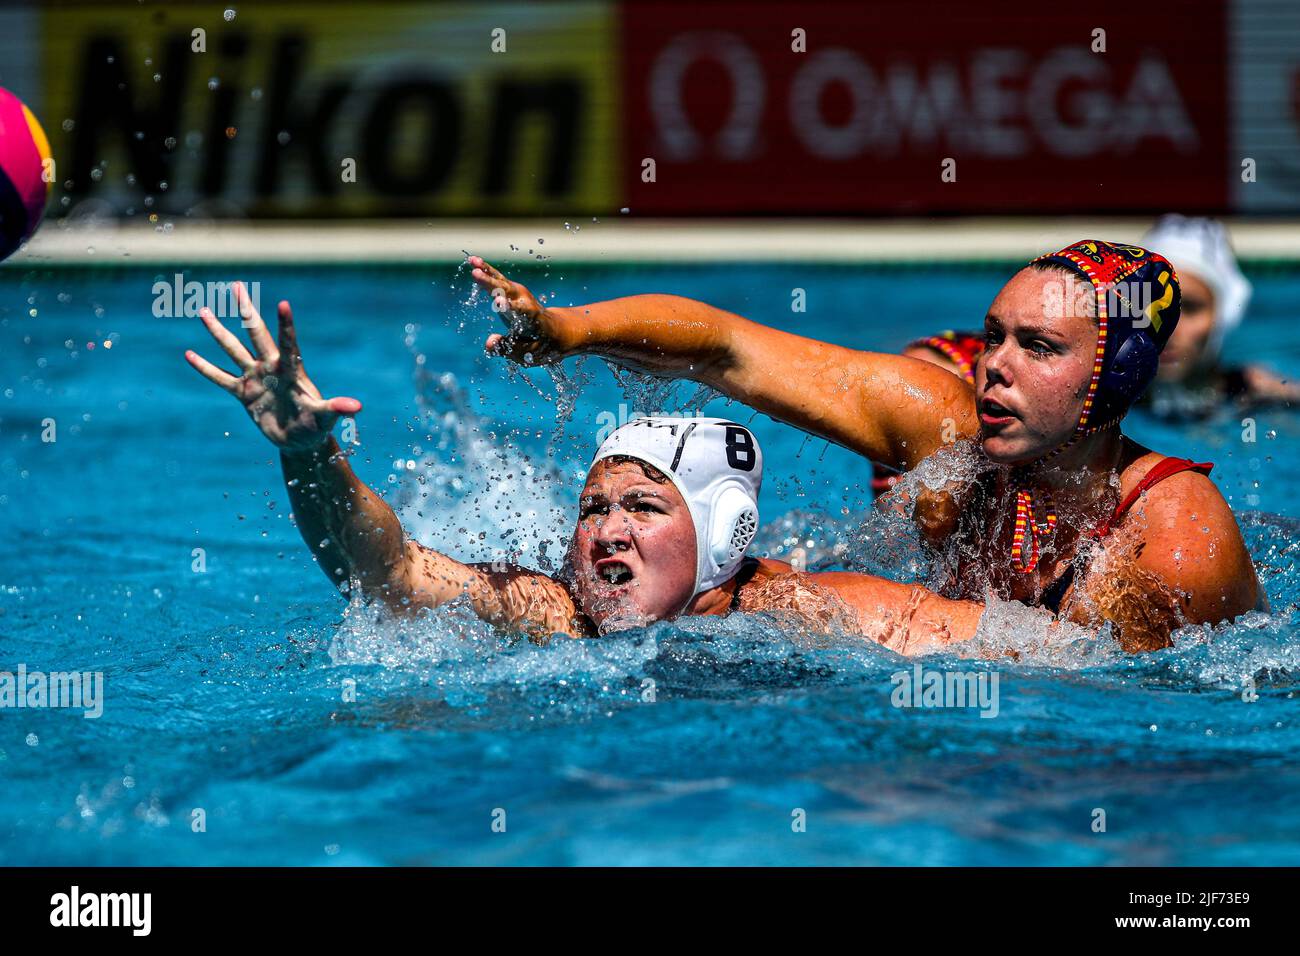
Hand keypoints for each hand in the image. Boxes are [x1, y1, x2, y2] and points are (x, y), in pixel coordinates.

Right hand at [184, 282, 361, 452]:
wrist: (300, 441)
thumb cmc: (316, 426)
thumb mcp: (325, 417)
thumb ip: (337, 409)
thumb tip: (356, 407)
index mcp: (291, 370)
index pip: (288, 343)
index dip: (286, 325)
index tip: (283, 304)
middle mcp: (271, 368)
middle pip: (256, 334)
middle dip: (246, 310)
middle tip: (236, 286)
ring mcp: (255, 378)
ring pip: (233, 349)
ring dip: (218, 331)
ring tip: (203, 311)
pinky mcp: (243, 393)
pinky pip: (220, 378)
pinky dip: (205, 368)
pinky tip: (188, 355)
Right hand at [469, 255, 574, 364]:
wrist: (558, 330)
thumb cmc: (543, 345)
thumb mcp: (528, 354)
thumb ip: (507, 348)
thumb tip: (488, 343)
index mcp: (532, 320)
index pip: (520, 312)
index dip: (509, 307)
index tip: (498, 303)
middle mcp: (526, 303)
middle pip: (508, 291)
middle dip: (492, 283)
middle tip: (475, 274)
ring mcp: (519, 295)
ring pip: (502, 281)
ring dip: (487, 272)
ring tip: (472, 262)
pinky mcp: (512, 291)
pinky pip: (498, 279)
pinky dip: (486, 270)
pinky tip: (472, 261)